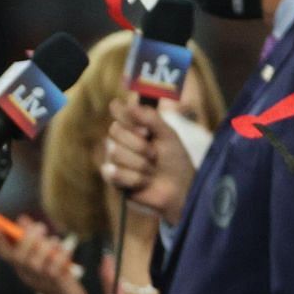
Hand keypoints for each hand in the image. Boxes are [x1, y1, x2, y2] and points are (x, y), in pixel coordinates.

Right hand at [0, 216, 88, 293]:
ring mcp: (40, 279)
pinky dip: (62, 254)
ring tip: (55, 242)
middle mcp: (27, 274)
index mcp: (21, 266)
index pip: (5, 254)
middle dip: (29, 239)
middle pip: (19, 257)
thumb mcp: (40, 253)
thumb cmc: (53, 269)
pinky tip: (66, 251)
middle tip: (41, 227)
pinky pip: (56, 265)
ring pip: (36, 261)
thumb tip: (22, 219)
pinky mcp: (55, 282)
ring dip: (47, 246)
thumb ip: (31, 236)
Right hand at [102, 98, 195, 226]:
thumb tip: (129, 104)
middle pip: (114, 131)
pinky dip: (134, 178)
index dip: (128, 118)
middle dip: (139, 145)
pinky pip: (114, 173)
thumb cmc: (175, 160)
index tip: (146, 130)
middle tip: (155, 155)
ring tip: (151, 170)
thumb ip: (151, 118)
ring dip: (140, 164)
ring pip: (115, 152)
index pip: (118, 111)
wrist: (179, 189)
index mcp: (135, 125)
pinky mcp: (113, 179)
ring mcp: (115, 159)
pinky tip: (143, 182)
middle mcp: (121, 140)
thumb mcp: (168, 135)